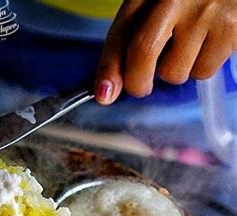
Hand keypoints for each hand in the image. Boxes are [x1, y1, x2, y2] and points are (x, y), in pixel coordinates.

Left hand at [95, 0, 236, 103]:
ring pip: (175, 72)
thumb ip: (126, 45)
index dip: (109, 68)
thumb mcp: (153, 9)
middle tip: (143, 85)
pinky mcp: (231, 28)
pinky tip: (209, 42)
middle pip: (143, 52)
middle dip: (138, 81)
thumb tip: (106, 93)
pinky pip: (204, 71)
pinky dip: (203, 65)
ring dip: (177, 69)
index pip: (121, 33)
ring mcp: (206, 10)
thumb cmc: (188, 0)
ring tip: (190, 44)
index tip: (103, 94)